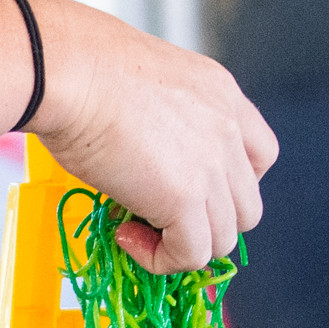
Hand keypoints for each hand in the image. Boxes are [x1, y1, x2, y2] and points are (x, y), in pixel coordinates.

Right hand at [29, 0, 281, 270]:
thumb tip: (147, 162)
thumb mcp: (145, 84)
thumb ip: (165, 121)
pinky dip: (160, 259)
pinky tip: (126, 237)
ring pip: (223, 237)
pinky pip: (191, 254)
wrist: (67, 71)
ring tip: (134, 227)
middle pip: (247, 204)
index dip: (229, 185)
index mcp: (221, 94)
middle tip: (158, 215)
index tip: (192, 191)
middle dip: (206, 221)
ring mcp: (211, 166)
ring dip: (180, 244)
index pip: (261, 155)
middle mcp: (227, 129)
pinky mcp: (185, 198)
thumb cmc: (81, 68)